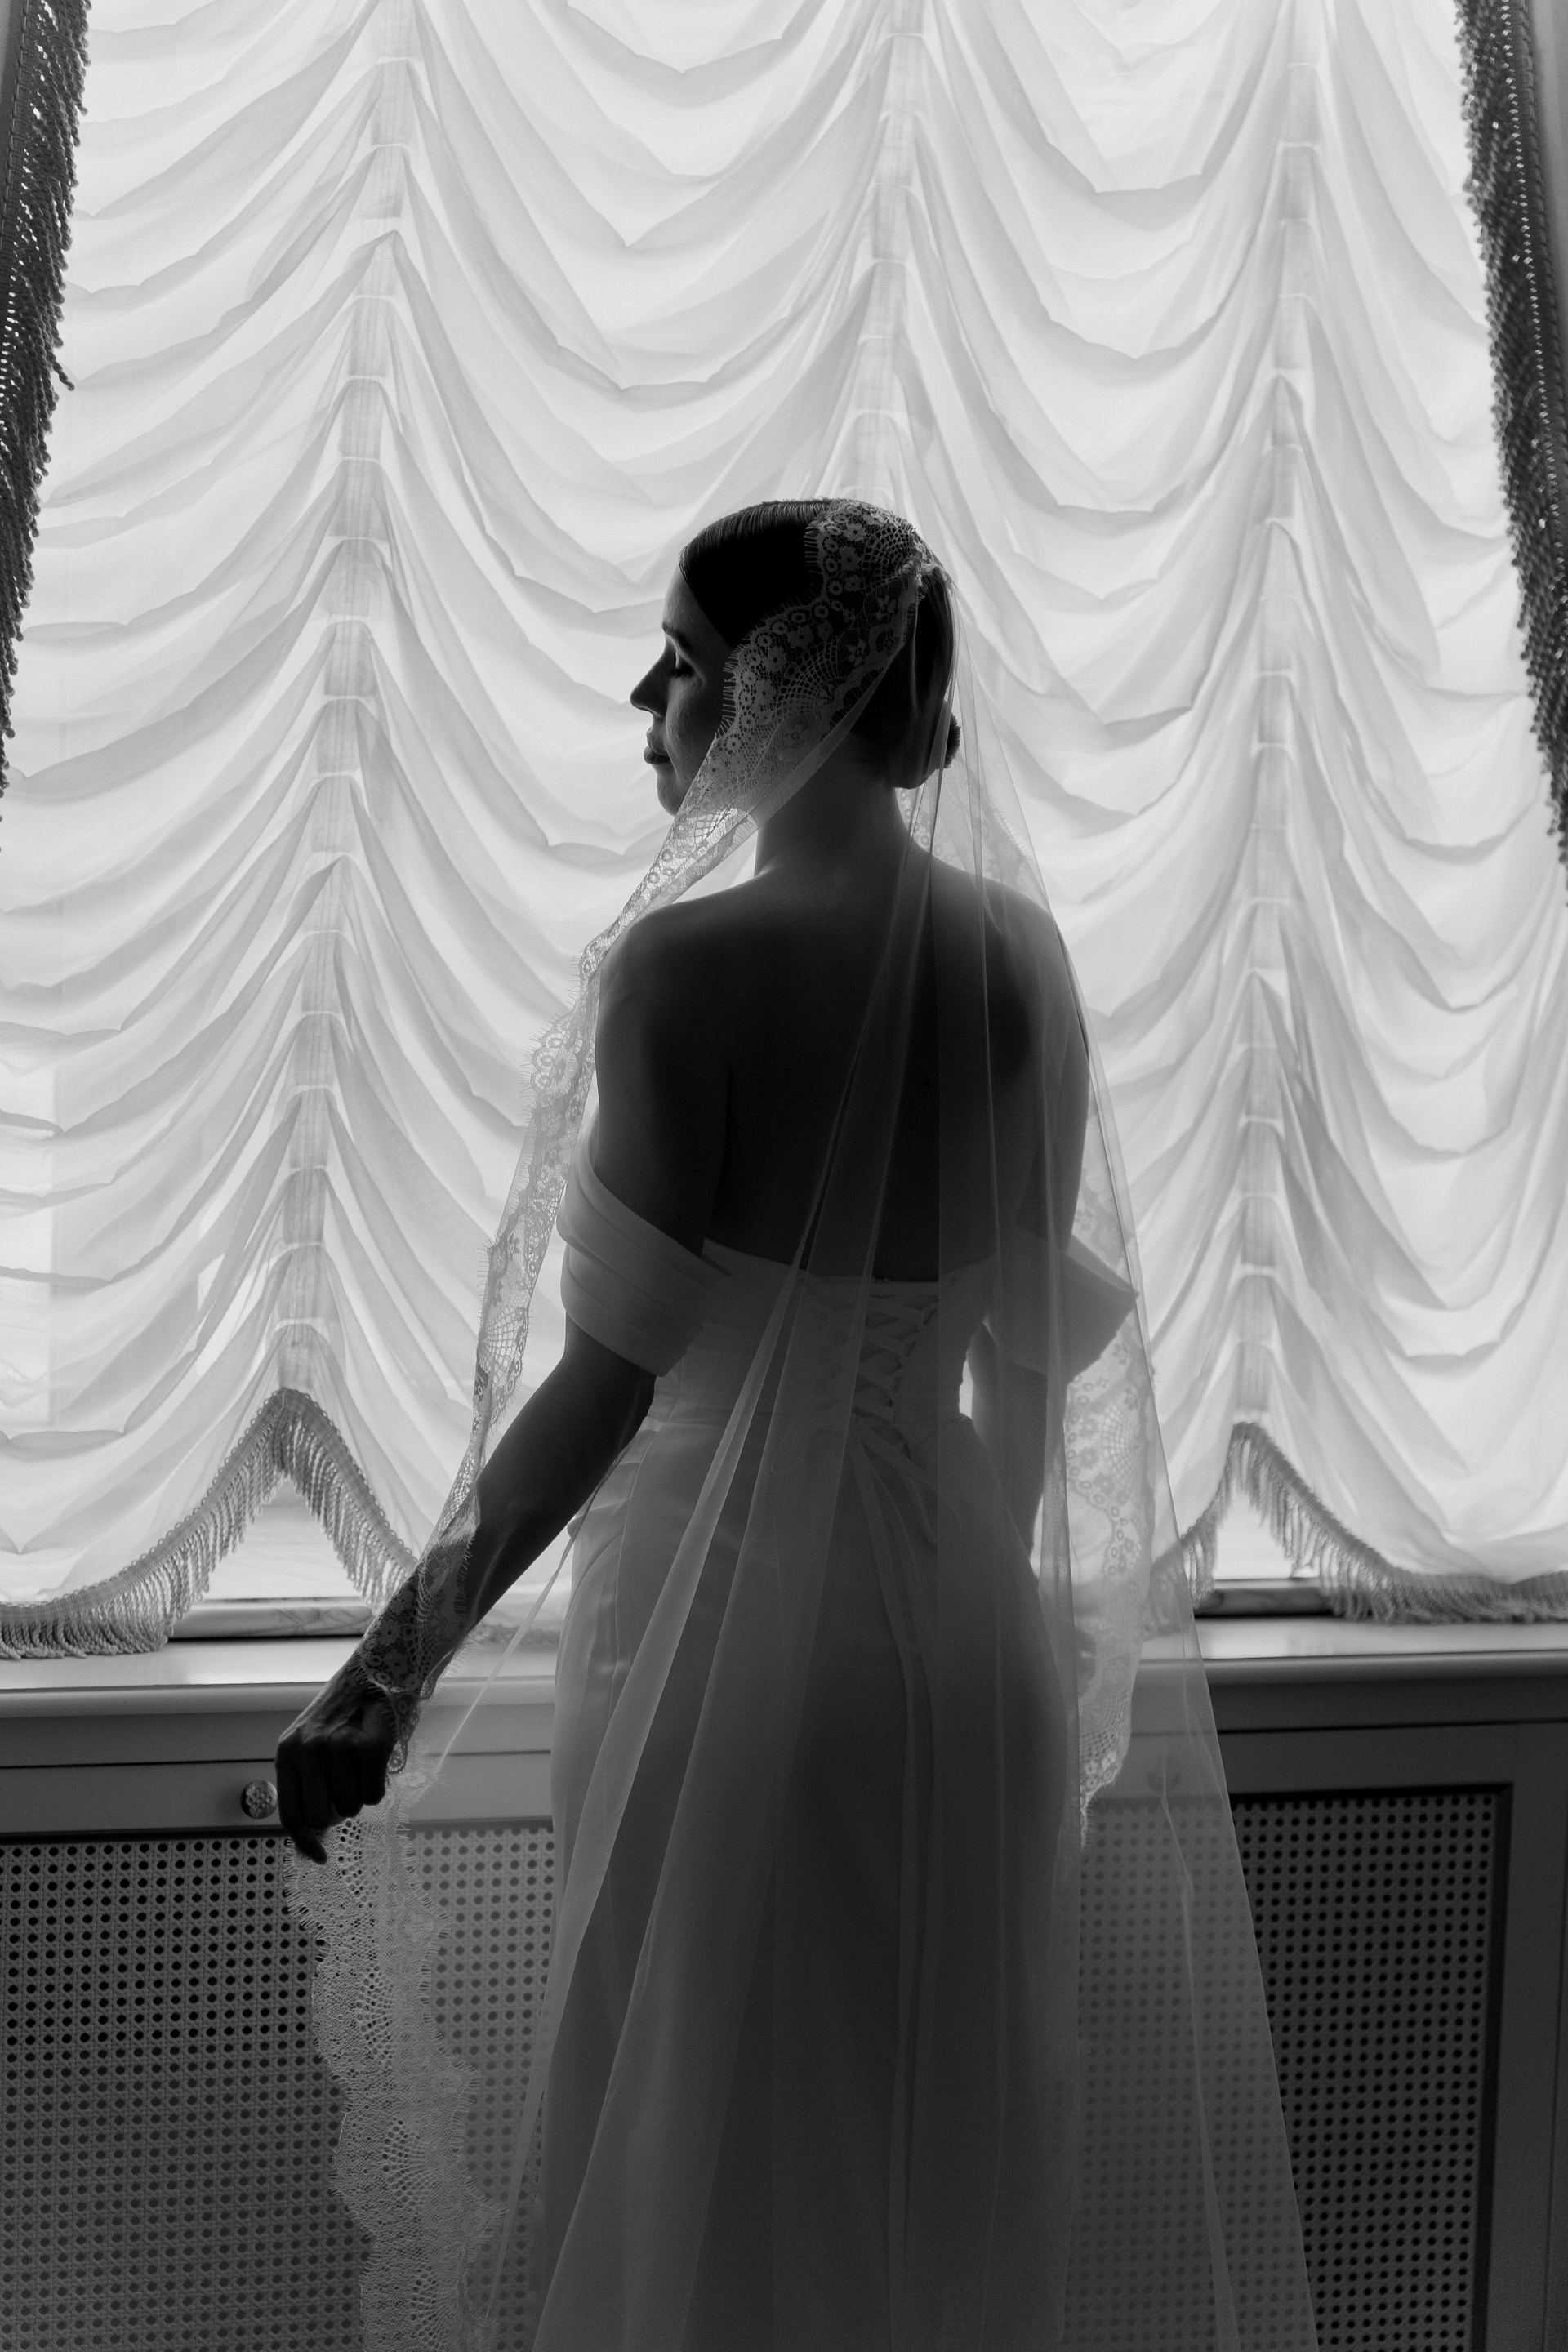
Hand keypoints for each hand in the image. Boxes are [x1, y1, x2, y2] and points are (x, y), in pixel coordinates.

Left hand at [276, 1667, 398, 1863]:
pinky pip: (374, 1796)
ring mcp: (339, 1748)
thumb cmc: (342, 1716)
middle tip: (345, 1787)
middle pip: (321, 1817)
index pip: (290, 1813)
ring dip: (358, 1795)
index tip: (319, 1858)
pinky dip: (377, 1786)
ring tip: (359, 1765)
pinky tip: (374, 1760)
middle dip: (336, 1812)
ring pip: (351, 1807)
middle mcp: (308, 1750)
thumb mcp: (309, 1744)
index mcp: (287, 1752)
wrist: (375, 1674)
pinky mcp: (370, 1748)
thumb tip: (312, 1835)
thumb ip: (303, 1783)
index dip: (304, 1841)